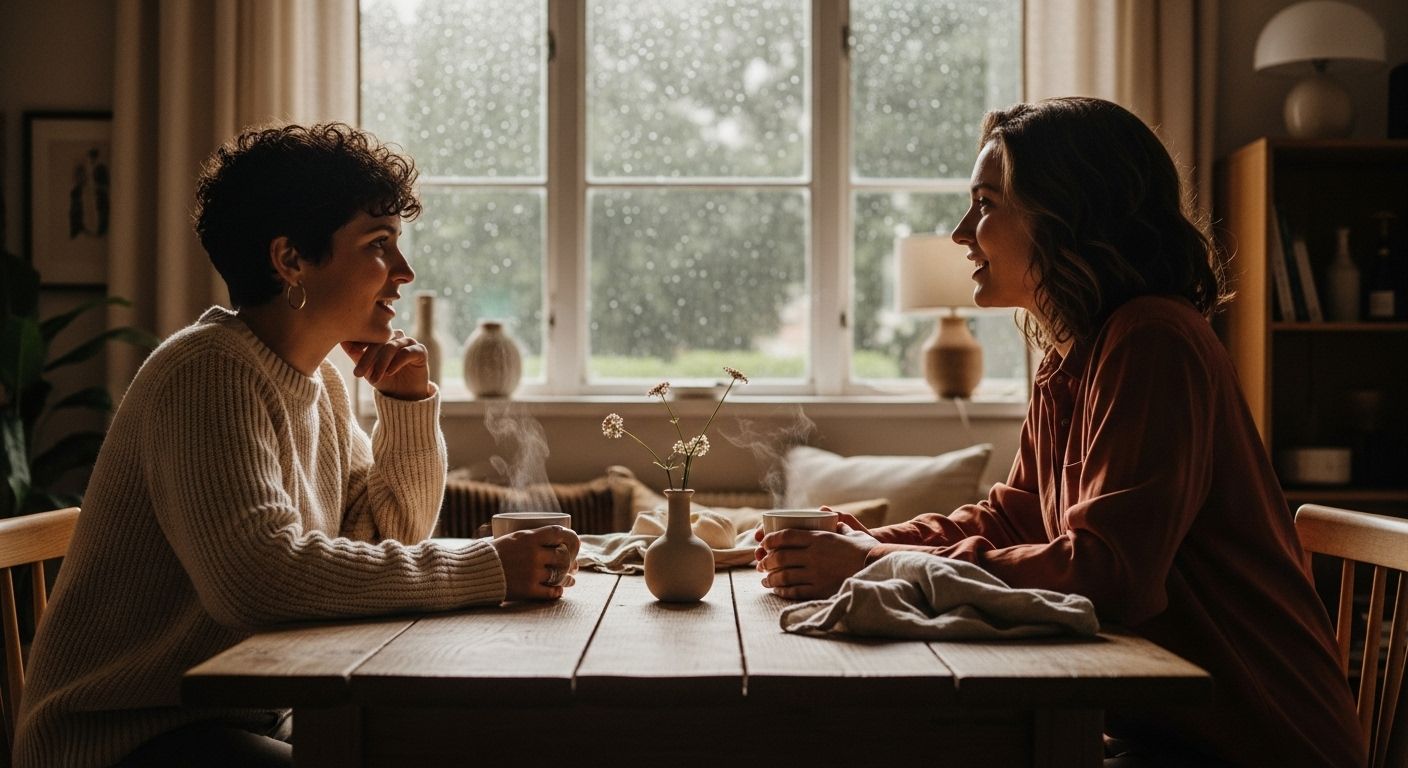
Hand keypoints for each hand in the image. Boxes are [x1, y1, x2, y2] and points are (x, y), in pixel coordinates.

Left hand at [341, 330, 430, 399]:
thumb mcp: (367, 368)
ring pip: (392, 346)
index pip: (371, 334)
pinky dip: (397, 362)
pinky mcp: (421, 351)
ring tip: (372, 378)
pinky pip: (407, 352)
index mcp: (383, 336)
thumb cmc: (384, 379)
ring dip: (381, 363)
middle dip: (368, 358)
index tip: (351, 351)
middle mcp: (396, 336)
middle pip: (380, 341)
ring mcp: (409, 342)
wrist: (405, 395)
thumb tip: (342, 341)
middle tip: (358, 374)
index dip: (361, 341)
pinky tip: (389, 373)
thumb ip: (356, 354)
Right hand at [492, 526, 580, 600]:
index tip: (573, 542)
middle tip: (573, 565)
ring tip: (570, 580)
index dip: (571, 537)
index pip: (559, 533)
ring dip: (566, 578)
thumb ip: (531, 538)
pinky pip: (551, 592)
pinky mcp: (528, 590)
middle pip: (563, 556)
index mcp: (529, 537)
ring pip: (559, 575)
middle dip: (570, 561)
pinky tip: (558, 591)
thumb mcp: (511, 538)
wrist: (473, 573)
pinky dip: (557, 592)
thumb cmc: (492, 554)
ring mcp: (532, 573)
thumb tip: (551, 538)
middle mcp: (533, 554)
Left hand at [754, 512, 877, 599]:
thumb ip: (837, 521)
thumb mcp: (852, 531)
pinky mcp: (820, 590)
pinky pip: (794, 591)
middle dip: (767, 561)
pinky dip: (782, 591)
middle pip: (780, 557)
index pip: (786, 536)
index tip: (764, 543)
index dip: (770, 540)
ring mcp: (816, 573)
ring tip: (765, 580)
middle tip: (762, 564)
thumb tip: (825, 510)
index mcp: (819, 538)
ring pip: (784, 576)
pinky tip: (777, 590)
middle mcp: (814, 555)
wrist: (879, 569)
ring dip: (770, 578)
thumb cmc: (866, 550)